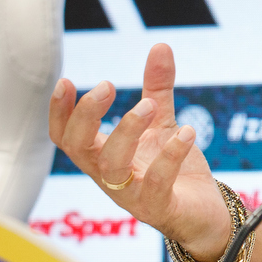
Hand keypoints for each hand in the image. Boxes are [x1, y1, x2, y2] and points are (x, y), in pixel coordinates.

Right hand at [49, 43, 232, 261]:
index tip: (64, 81)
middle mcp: (110, 178)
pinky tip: (186, 132)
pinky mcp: (160, 208)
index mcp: (103, 157)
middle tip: (107, 85)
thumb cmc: (173, 173)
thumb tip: (160, 45)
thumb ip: (157, 89)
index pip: (66, 138)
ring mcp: (132, 196)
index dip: (59, 113)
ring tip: (150, 105)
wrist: (203, 216)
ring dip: (127, 130)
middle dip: (87, 116)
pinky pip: (156, 184)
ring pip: (111, 166)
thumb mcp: (163, 125)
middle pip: (79, 149)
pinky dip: (169, 155)